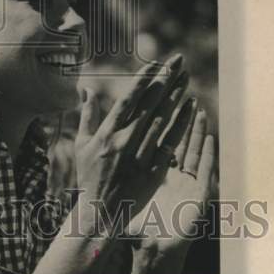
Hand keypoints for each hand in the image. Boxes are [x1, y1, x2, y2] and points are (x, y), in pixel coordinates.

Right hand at [75, 55, 189, 223]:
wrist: (100, 212)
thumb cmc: (89, 176)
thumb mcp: (82, 145)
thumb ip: (87, 115)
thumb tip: (86, 89)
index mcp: (106, 133)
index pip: (128, 100)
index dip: (143, 81)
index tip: (155, 63)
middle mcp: (124, 141)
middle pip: (149, 105)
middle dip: (164, 81)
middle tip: (177, 61)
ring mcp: (140, 156)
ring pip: (162, 120)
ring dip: (175, 97)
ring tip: (186, 77)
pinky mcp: (153, 170)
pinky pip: (170, 143)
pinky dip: (181, 124)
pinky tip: (190, 107)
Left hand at [128, 101, 215, 273]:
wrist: (153, 254)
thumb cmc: (137, 229)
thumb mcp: (122, 196)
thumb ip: (114, 181)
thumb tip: (100, 163)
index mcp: (152, 170)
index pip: (154, 136)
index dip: (155, 115)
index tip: (154, 95)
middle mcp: (170, 173)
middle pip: (174, 136)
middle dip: (177, 112)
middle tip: (180, 90)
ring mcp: (184, 183)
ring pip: (190, 149)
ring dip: (195, 129)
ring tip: (198, 108)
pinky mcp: (197, 195)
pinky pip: (204, 171)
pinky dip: (208, 155)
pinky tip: (211, 139)